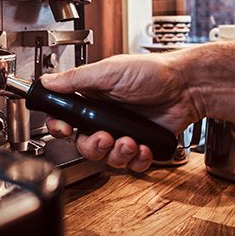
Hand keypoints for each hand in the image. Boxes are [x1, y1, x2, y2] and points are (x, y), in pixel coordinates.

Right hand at [40, 53, 203, 171]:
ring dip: (117, 154)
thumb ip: (75, 79)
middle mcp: (105, 117)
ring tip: (130, 142)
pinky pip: (131, 164)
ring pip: (107, 158)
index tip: (63, 129)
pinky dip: (136, 160)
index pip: (65, 119)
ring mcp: (123, 132)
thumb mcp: (108, 71)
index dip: (60, 128)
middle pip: (84, 145)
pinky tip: (143, 146)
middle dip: (93, 146)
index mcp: (92, 98)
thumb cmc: (151, 72)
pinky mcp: (141, 145)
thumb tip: (47, 81)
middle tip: (105, 138)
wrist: (187, 86)